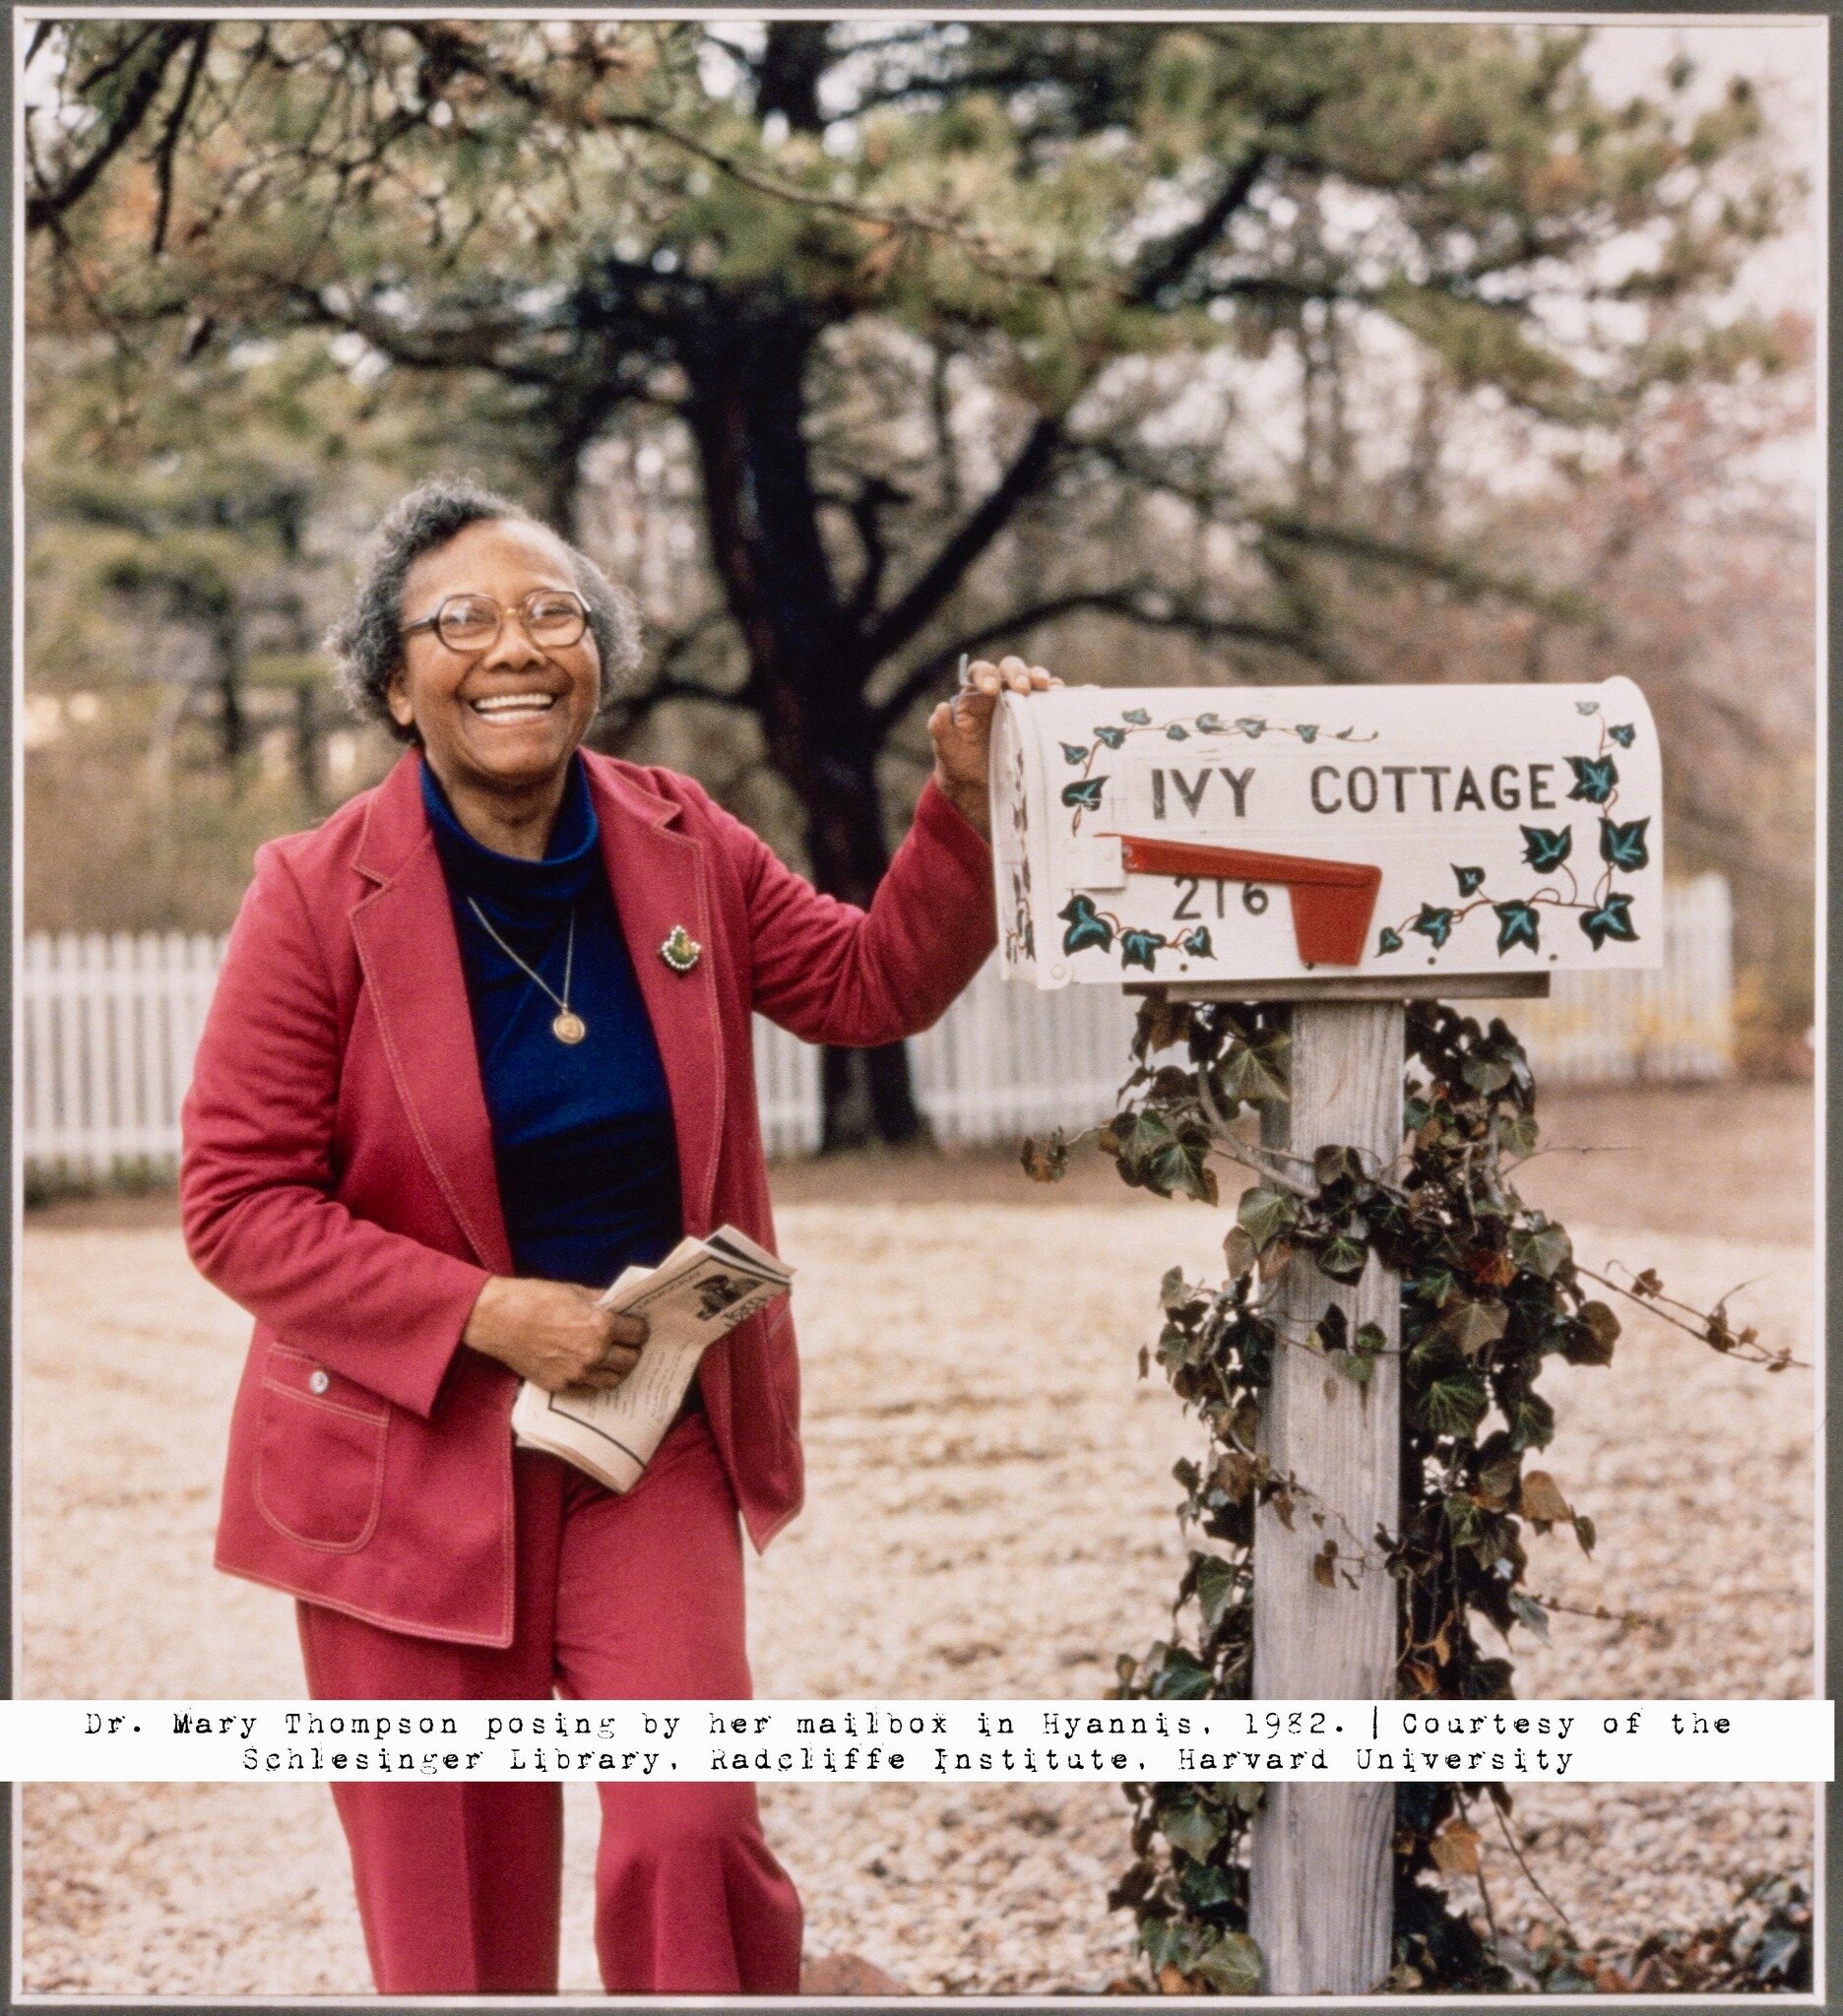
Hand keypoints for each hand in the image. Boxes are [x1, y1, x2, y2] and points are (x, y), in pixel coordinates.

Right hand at [461, 1276, 647, 1392]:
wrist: (500, 1319)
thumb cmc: (536, 1299)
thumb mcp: (576, 1291)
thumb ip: (603, 1302)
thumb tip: (621, 1307)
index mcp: (601, 1326)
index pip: (638, 1334)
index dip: (640, 1329)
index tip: (637, 1328)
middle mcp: (593, 1353)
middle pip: (630, 1360)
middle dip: (633, 1350)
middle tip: (629, 1344)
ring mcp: (577, 1373)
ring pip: (613, 1380)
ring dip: (618, 1369)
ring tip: (614, 1360)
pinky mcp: (560, 1386)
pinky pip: (589, 1390)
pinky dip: (595, 1381)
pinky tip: (592, 1370)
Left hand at [928, 655, 1060, 839]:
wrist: (984, 791)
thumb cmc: (963, 768)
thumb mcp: (949, 754)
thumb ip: (941, 732)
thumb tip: (941, 708)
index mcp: (976, 697)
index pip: (981, 673)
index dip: (986, 675)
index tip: (991, 689)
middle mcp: (1000, 694)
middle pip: (1011, 670)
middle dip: (1019, 673)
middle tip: (1025, 687)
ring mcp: (1024, 705)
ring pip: (1035, 681)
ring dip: (1043, 679)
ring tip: (1049, 688)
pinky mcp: (1042, 719)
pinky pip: (1057, 702)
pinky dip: (1069, 696)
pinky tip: (1082, 694)